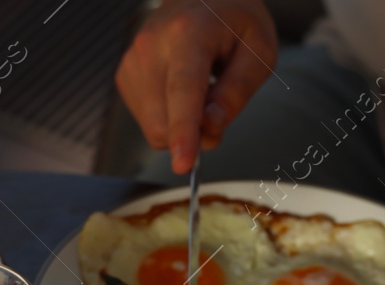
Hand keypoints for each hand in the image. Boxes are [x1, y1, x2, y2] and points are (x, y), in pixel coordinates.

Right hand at [114, 0, 276, 172]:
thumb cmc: (233, 20)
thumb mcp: (259, 51)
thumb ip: (237, 91)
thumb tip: (211, 127)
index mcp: (189, 33)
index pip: (182, 90)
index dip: (184, 131)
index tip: (184, 163)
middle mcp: (151, 46)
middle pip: (162, 121)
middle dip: (192, 135)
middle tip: (217, 112)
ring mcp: (133, 61)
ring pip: (152, 127)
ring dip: (180, 126)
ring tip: (200, 92)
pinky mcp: (125, 75)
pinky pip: (145, 120)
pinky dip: (167, 117)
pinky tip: (180, 92)